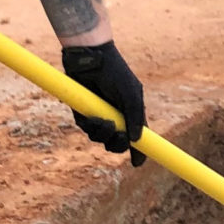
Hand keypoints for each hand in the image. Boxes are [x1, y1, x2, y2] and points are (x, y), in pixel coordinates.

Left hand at [61, 40, 147, 165]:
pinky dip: (91, 126)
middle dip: (118, 145)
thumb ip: (136, 117)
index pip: (138, 137)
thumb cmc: (115, 73)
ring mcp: (100, 115)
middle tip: (119, 137)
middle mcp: (116, 116)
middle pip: (118, 143)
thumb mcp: (131, 94)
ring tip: (104, 122)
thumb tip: (136, 140)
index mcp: (132, 112)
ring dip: (103, 135)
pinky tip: (93, 116)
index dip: (139, 152)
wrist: (90, 59)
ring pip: (101, 139)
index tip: (138, 164)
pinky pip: (87, 129)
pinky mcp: (83, 113)